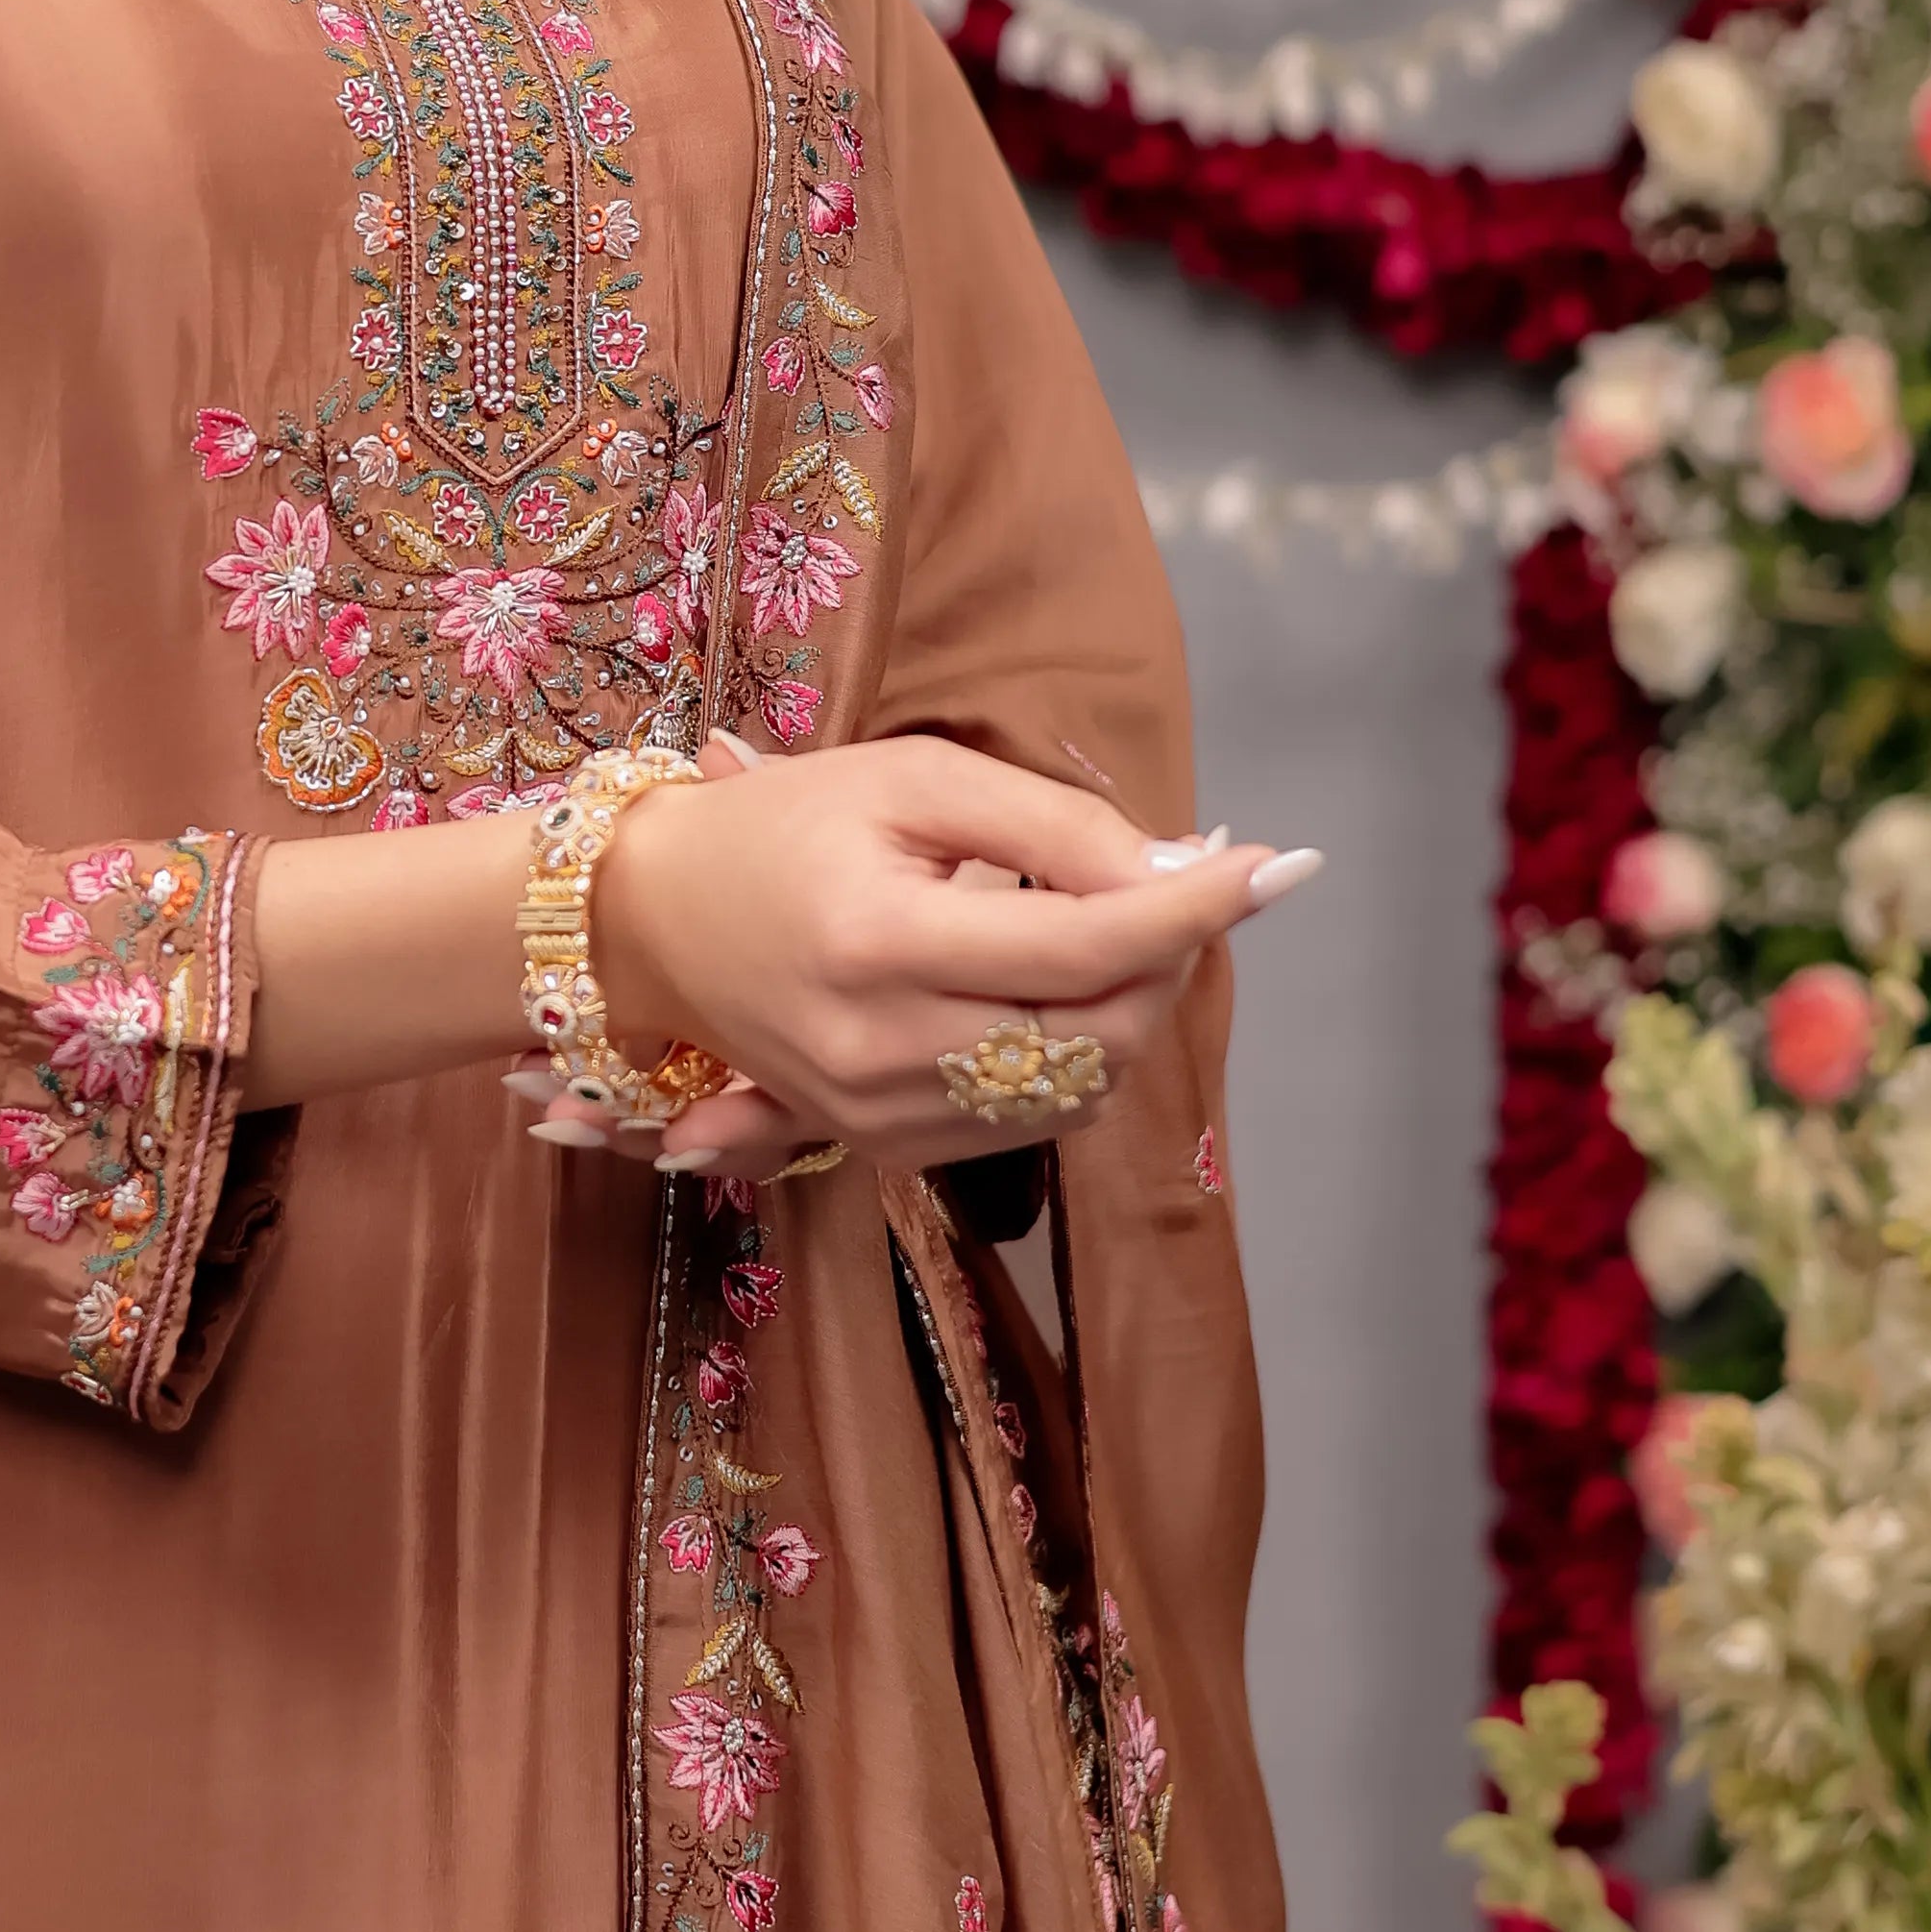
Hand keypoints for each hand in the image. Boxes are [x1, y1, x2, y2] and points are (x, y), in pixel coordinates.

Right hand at [556, 730, 1313, 1185]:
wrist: (651, 923)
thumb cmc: (784, 827)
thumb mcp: (912, 780)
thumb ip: (1050, 824)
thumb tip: (1176, 872)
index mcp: (882, 945)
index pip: (1088, 947)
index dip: (1196, 909)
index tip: (1280, 866)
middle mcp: (884, 1053)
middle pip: (1102, 1035)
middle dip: (1166, 959)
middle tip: (1175, 885)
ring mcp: (881, 1119)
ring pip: (1081, 1090)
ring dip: (1124, 1010)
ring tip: (1098, 928)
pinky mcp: (884, 1152)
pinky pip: (1033, 1120)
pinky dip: (1072, 1054)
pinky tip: (1045, 988)